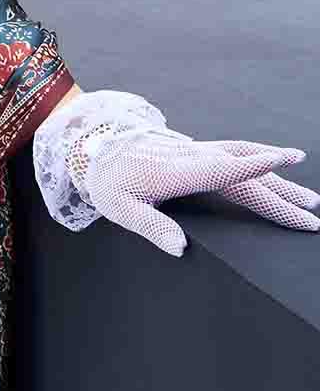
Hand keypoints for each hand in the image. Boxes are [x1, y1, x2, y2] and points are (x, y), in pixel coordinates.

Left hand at [83, 129, 319, 256]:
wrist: (92, 142)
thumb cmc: (104, 178)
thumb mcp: (117, 207)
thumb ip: (150, 227)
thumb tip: (181, 248)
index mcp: (174, 172)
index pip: (219, 169)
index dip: (249, 167)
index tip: (279, 161)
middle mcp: (191, 157)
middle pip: (243, 174)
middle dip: (280, 195)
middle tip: (313, 216)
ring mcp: (195, 151)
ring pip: (243, 161)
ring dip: (277, 177)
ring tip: (308, 197)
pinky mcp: (194, 150)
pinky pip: (233, 154)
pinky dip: (258, 160)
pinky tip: (272, 167)